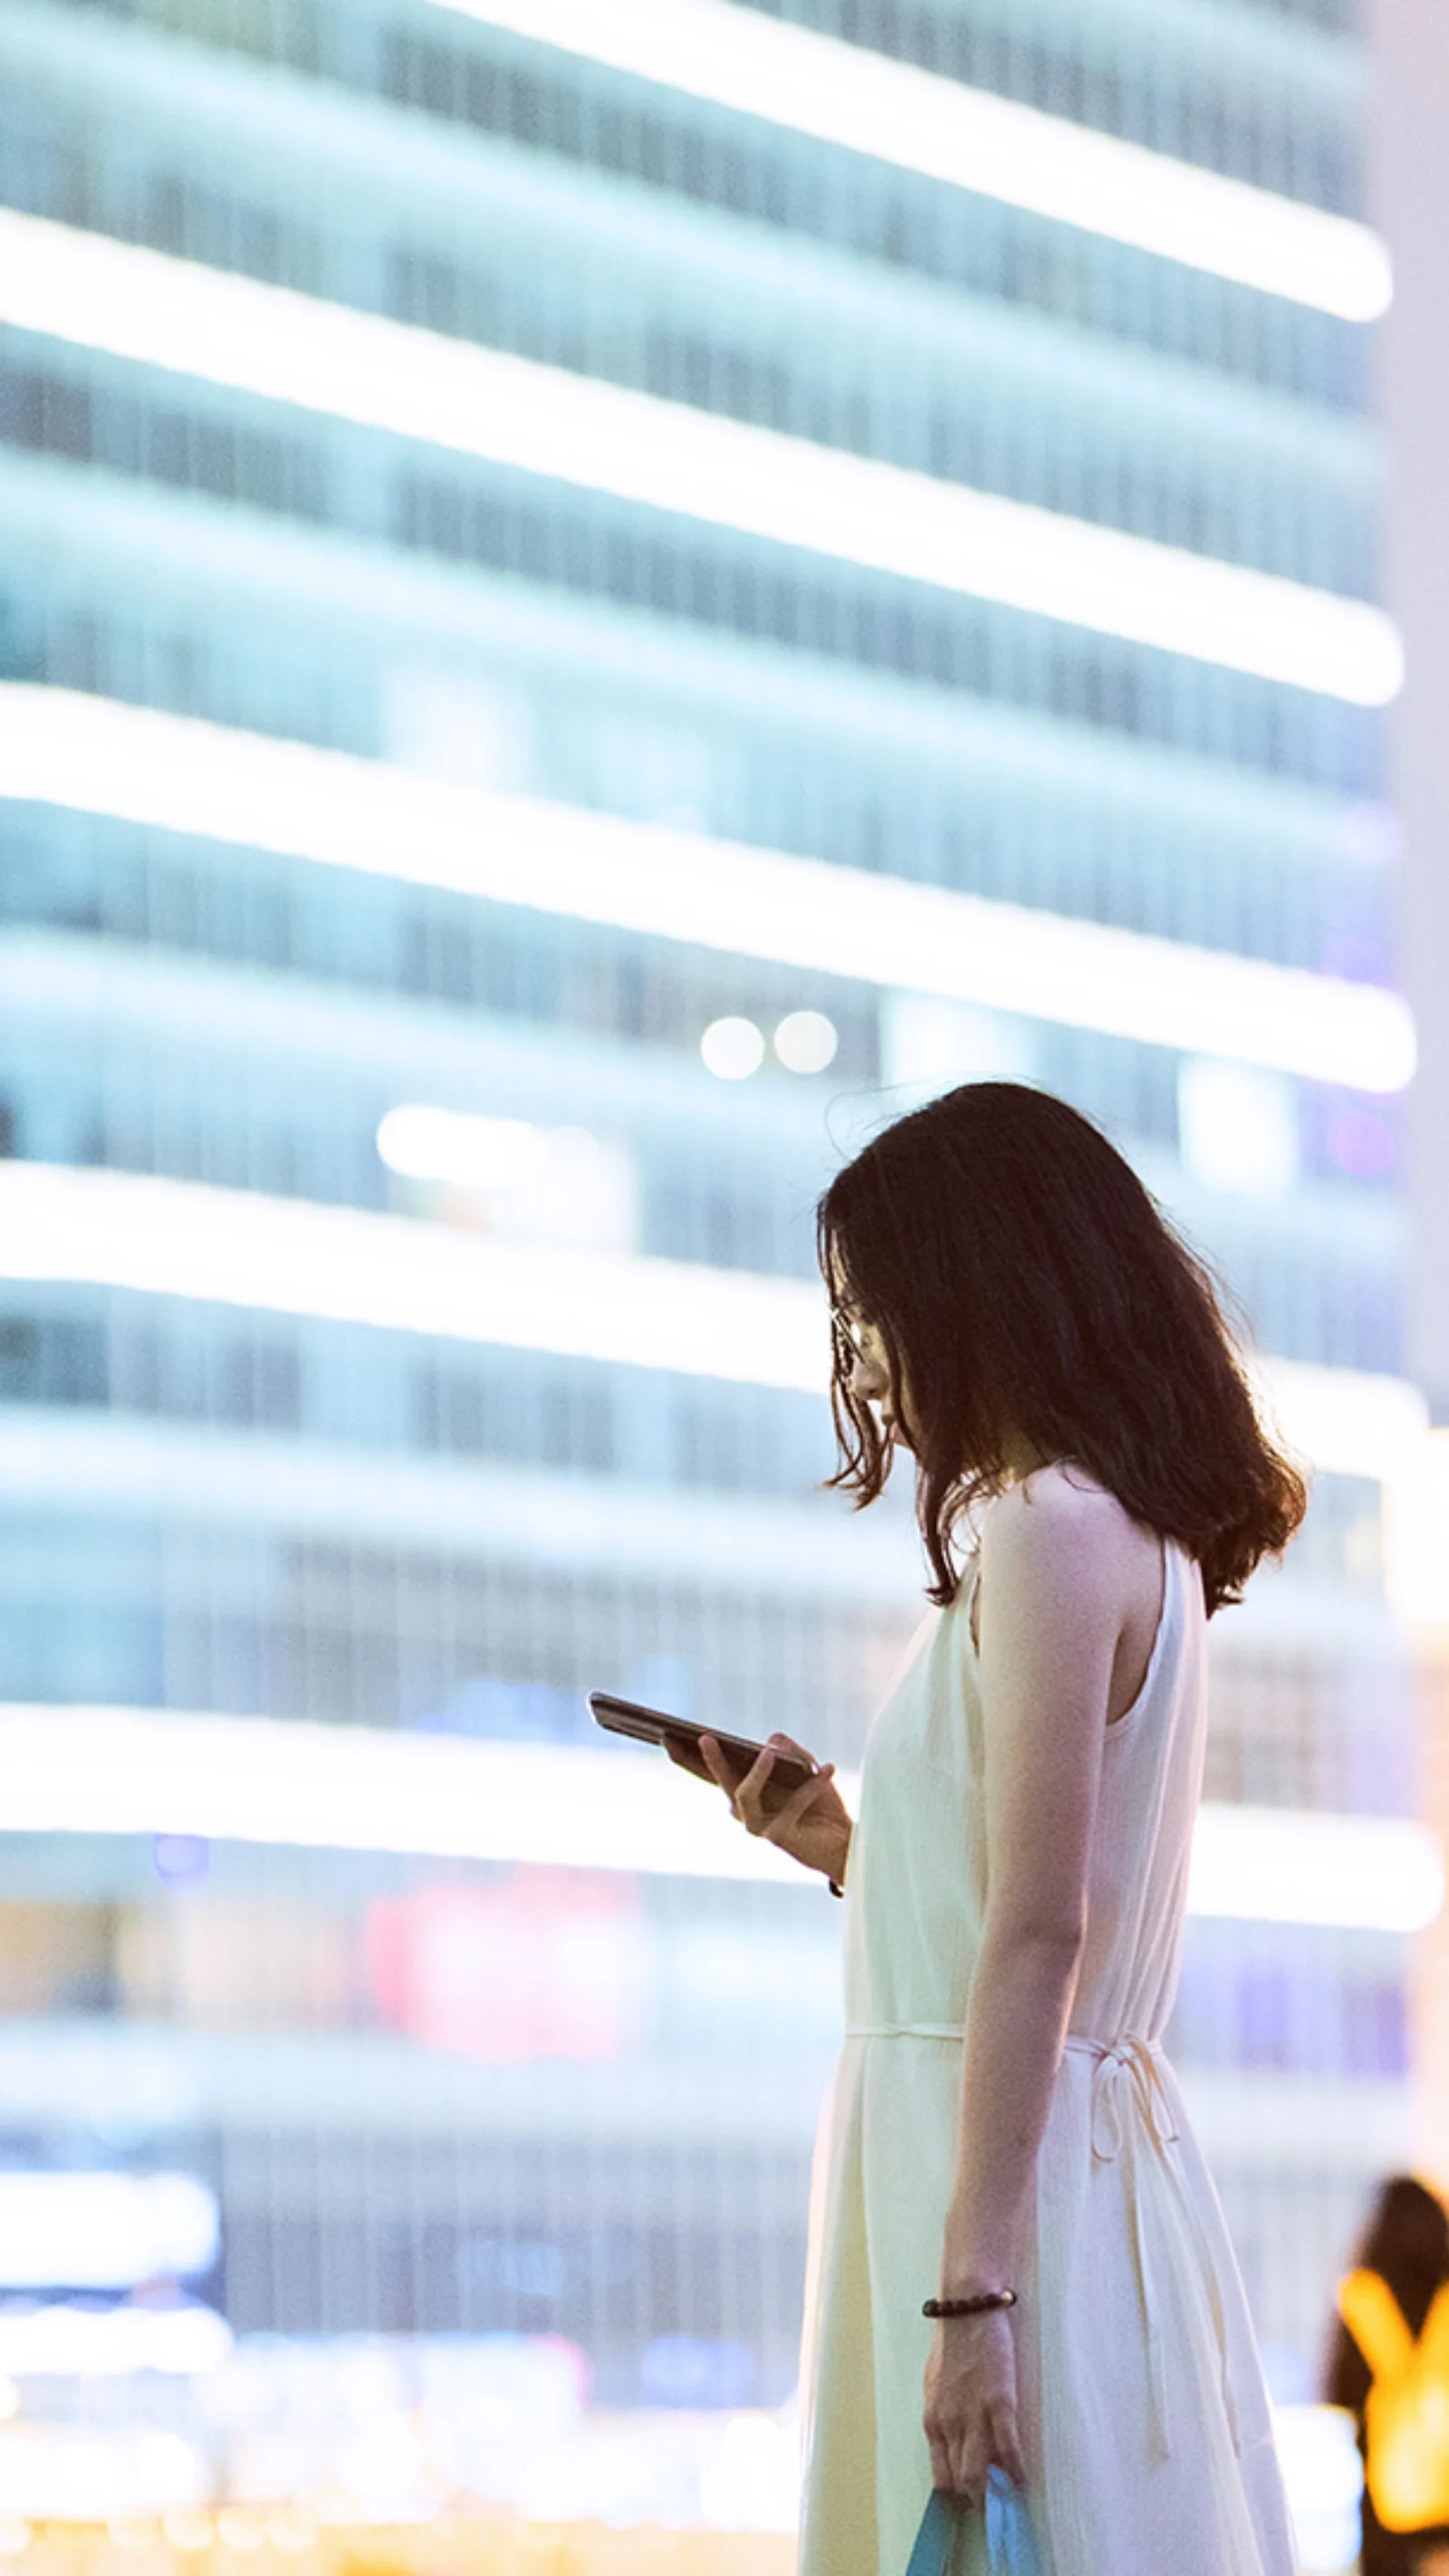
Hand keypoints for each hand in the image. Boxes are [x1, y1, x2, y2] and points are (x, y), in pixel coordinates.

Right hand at [697, 1731, 851, 1885]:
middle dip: (713, 1760)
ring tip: (768, 1752)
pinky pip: (790, 1806)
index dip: (688, 1756)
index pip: (715, 1771)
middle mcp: (745, 1810)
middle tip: (705, 1738)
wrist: (844, 1838)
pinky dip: (810, 1787)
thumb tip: (771, 1741)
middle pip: (723, 1781)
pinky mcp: (778, 1837)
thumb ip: (790, 1752)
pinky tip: (828, 1769)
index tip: (668, 1736)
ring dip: (757, 1772)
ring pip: (745, 1795)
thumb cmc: (820, 1802)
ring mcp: (758, 1825)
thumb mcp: (807, 1767)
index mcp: (746, 1790)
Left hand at [923, 2309, 1023, 2504]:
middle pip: (961, 2481)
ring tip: (1010, 2502)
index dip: (956, 2495)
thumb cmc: (952, 2344)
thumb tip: (952, 2440)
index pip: (940, 2476)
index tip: (968, 2504)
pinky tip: (1024, 2479)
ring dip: (996, 2493)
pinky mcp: (1000, 2403)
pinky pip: (1008, 2448)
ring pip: (981, 2473)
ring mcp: (974, 2416)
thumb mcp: (936, 2385)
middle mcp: (950, 2425)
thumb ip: (944, 2416)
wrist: (967, 2309)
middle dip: (978, 2501)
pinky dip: (1017, 2470)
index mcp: (933, 2421)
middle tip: (995, 2509)